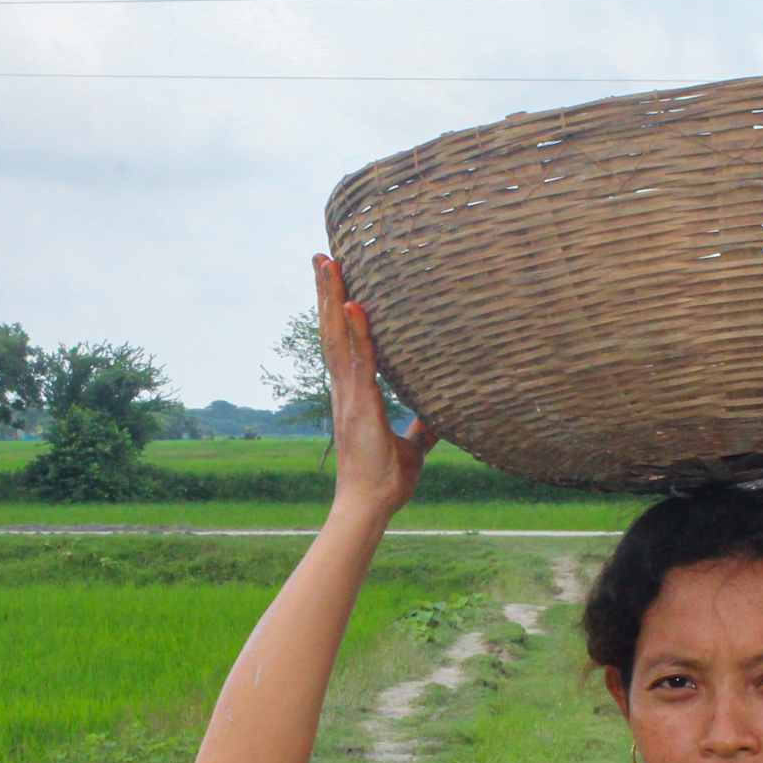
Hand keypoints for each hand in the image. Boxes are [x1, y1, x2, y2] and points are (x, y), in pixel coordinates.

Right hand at [315, 253, 436, 517]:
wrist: (370, 506)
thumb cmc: (386, 480)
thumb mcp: (413, 446)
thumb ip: (423, 426)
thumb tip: (441, 414)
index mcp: (355, 394)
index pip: (343, 342)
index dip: (336, 311)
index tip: (334, 280)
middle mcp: (345, 388)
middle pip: (332, 329)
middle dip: (326, 291)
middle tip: (321, 255)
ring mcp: (349, 394)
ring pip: (337, 336)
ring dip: (331, 297)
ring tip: (326, 262)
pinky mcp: (360, 404)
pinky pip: (358, 360)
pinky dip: (355, 331)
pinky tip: (353, 304)